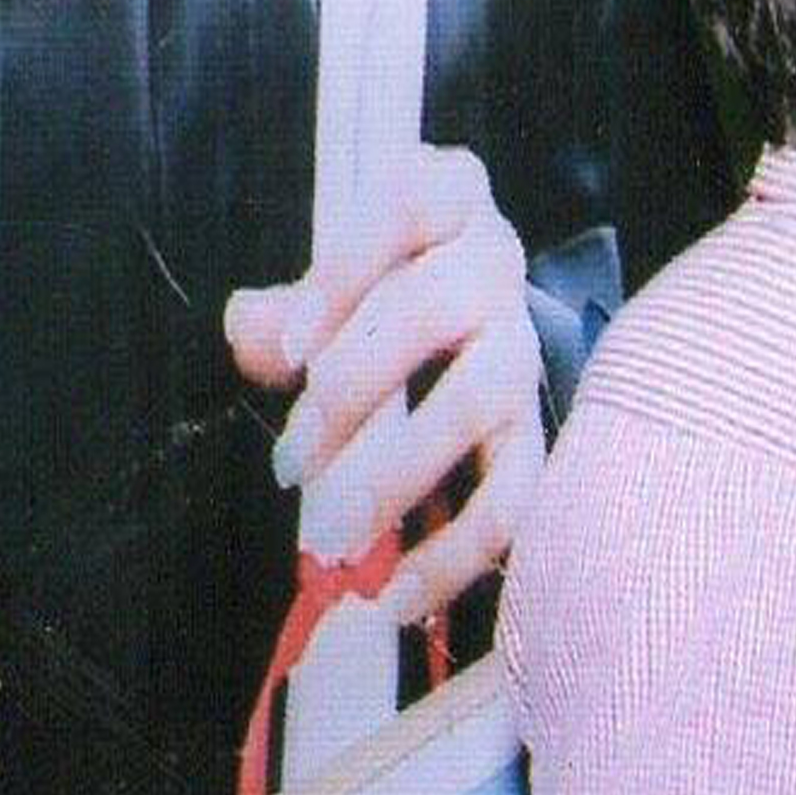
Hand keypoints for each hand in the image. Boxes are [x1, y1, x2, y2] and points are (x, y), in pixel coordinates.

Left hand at [224, 146, 541, 623]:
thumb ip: (287, 310)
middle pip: (439, 305)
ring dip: (404, 470)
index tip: (292, 349)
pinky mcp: (542, 427)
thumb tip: (253, 332)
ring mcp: (525, 344)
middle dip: (357, 386)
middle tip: (292, 462)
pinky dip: (460, 550)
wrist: (469, 331)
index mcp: (444, 198)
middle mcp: (497, 262)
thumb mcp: (329, 281)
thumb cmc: (375, 294)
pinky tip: (399, 596)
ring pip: (485, 395)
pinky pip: (519, 489)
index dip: (348, 273)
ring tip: (336, 537)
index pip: (407, 203)